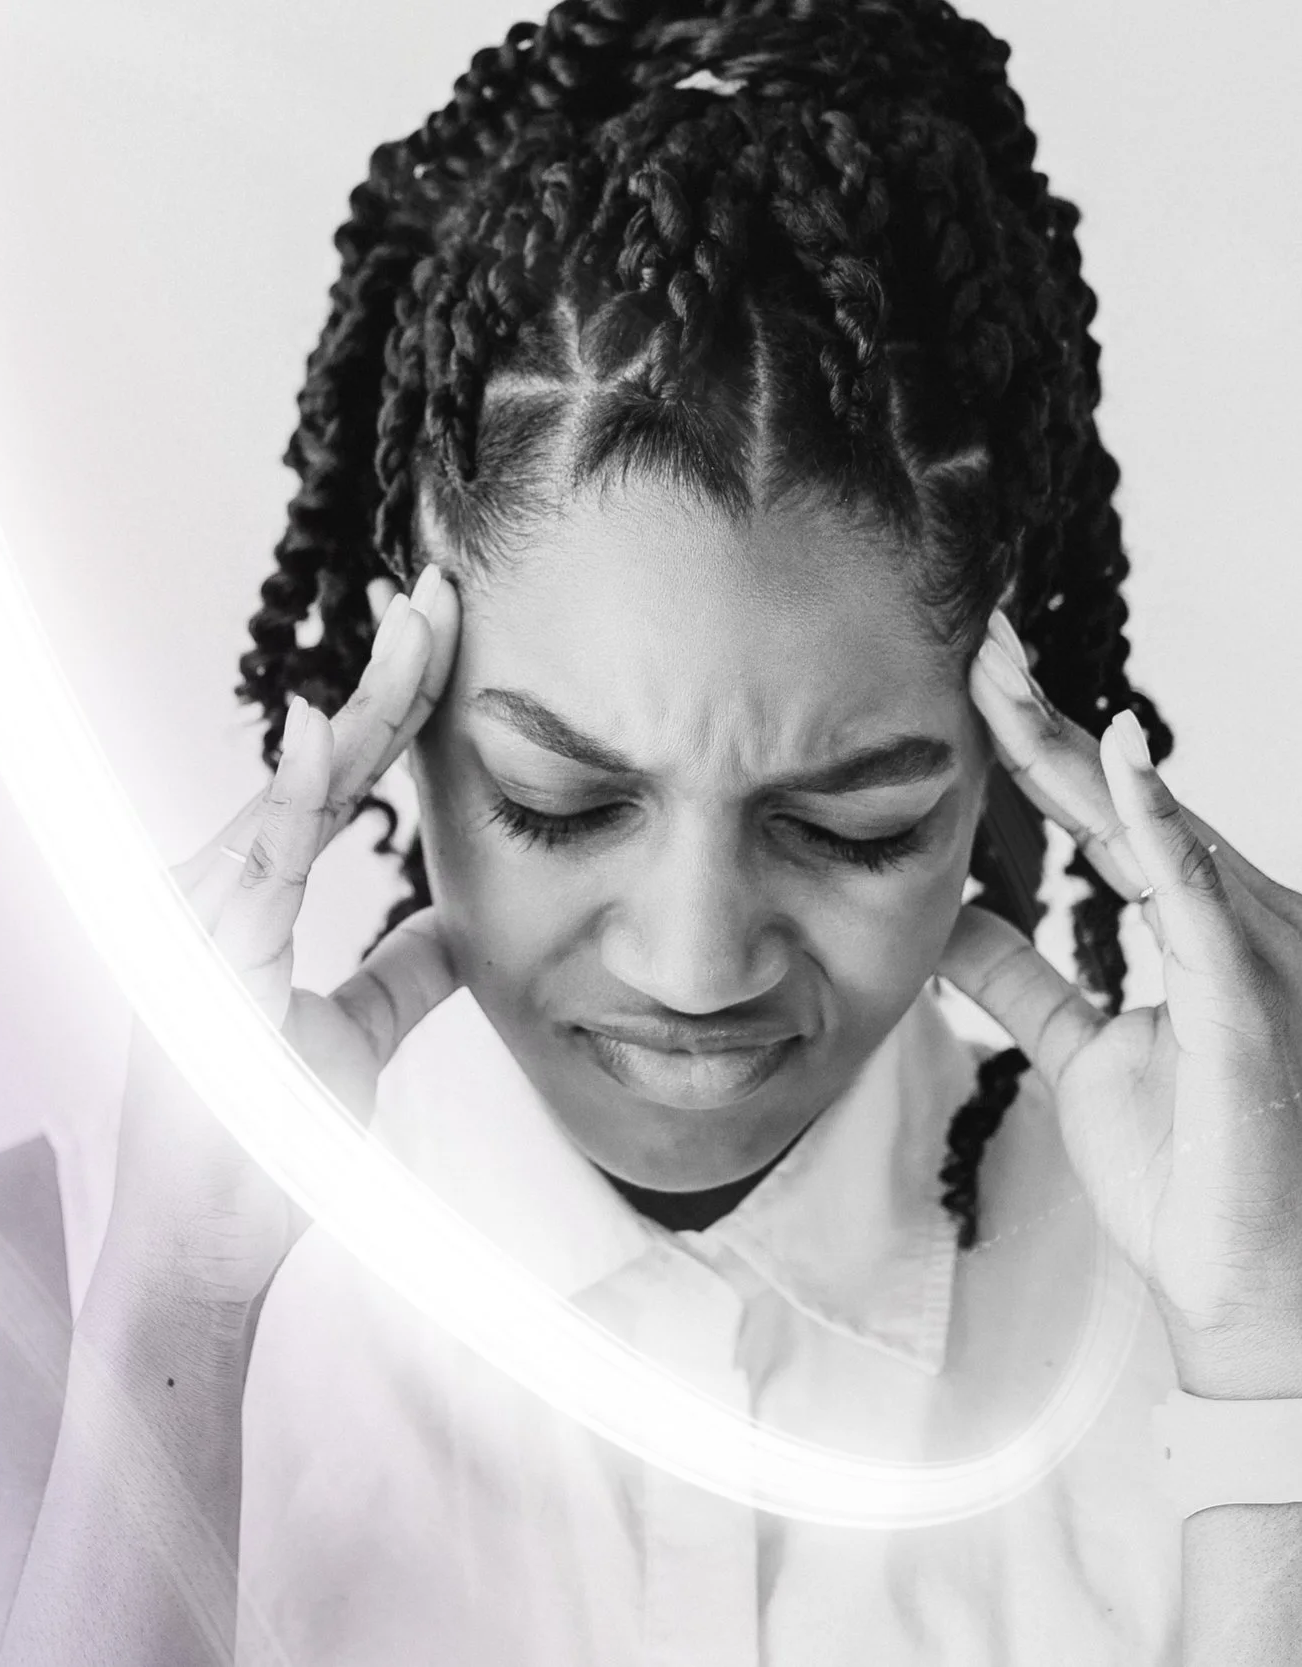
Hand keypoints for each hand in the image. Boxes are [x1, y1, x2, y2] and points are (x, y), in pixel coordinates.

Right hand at [97, 565, 464, 1311]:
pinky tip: (320, 741)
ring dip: (356, 716)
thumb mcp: (354, 1041)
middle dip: (385, 679)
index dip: (389, 708)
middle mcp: (213, 899)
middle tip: (444, 592)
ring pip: (288, 801)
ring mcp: (199, 932)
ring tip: (417, 634)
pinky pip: (251, 878)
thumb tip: (460, 927)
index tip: (444, 633)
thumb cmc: (259, 1147)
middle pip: (311, 768)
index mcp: (246, 904)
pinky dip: (285, 805)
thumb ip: (398, 975)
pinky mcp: (202, 976)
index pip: (330, 784)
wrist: (202, 1251)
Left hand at [940, 612, 1301, 1395]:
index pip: (1101, 814)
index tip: (969, 670)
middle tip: (973, 632)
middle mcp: (1236, 921)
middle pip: (1122, 798)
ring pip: (1153, 825)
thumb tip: (947, 918)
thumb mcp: (1084, 1055)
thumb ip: (1024, 981)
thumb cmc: (1194, 1171)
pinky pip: (1199, 895)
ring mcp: (1253, 953)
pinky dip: (1160, 823)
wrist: (1255, 1287)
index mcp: (1200, 927)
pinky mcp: (1249, 1001)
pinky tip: (1120, 760)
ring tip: (1003, 670)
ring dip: (1075, 745)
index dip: (1032, 742)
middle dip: (1041, 715)